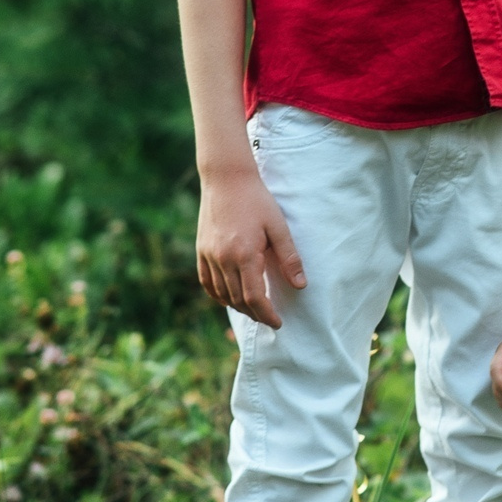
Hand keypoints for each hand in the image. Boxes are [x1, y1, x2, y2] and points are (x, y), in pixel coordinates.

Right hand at [195, 161, 304, 328]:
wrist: (227, 179)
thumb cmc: (257, 200)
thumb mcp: (278, 226)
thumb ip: (289, 257)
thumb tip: (300, 285)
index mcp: (244, 255)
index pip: (254, 298)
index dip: (267, 314)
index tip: (278, 322)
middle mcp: (223, 259)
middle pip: (238, 300)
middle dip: (255, 314)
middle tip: (269, 319)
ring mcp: (209, 256)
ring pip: (222, 294)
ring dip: (238, 307)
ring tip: (254, 310)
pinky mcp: (201, 251)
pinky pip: (207, 282)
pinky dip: (218, 295)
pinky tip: (229, 298)